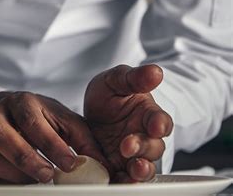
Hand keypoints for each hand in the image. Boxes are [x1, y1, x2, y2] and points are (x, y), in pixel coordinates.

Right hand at [0, 91, 107, 184]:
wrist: (14, 110)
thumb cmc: (44, 117)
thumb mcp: (66, 121)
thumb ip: (84, 141)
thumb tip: (103, 166)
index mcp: (24, 102)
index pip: (33, 122)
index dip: (51, 145)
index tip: (70, 164)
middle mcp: (1, 113)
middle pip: (1, 134)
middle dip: (25, 158)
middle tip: (48, 175)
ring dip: (14, 172)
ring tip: (37, 180)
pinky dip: (6, 180)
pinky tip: (25, 182)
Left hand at [84, 64, 172, 182]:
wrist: (92, 111)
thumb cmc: (109, 94)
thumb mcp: (116, 80)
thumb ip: (135, 78)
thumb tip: (156, 71)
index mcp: (148, 114)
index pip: (161, 121)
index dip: (160, 124)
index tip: (156, 125)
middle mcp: (145, 137)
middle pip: (153, 148)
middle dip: (143, 148)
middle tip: (128, 145)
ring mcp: (134, 155)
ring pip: (145, 167)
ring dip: (140, 170)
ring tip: (132, 169)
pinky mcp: (120, 167)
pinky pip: (126, 178)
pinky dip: (125, 182)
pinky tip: (118, 180)